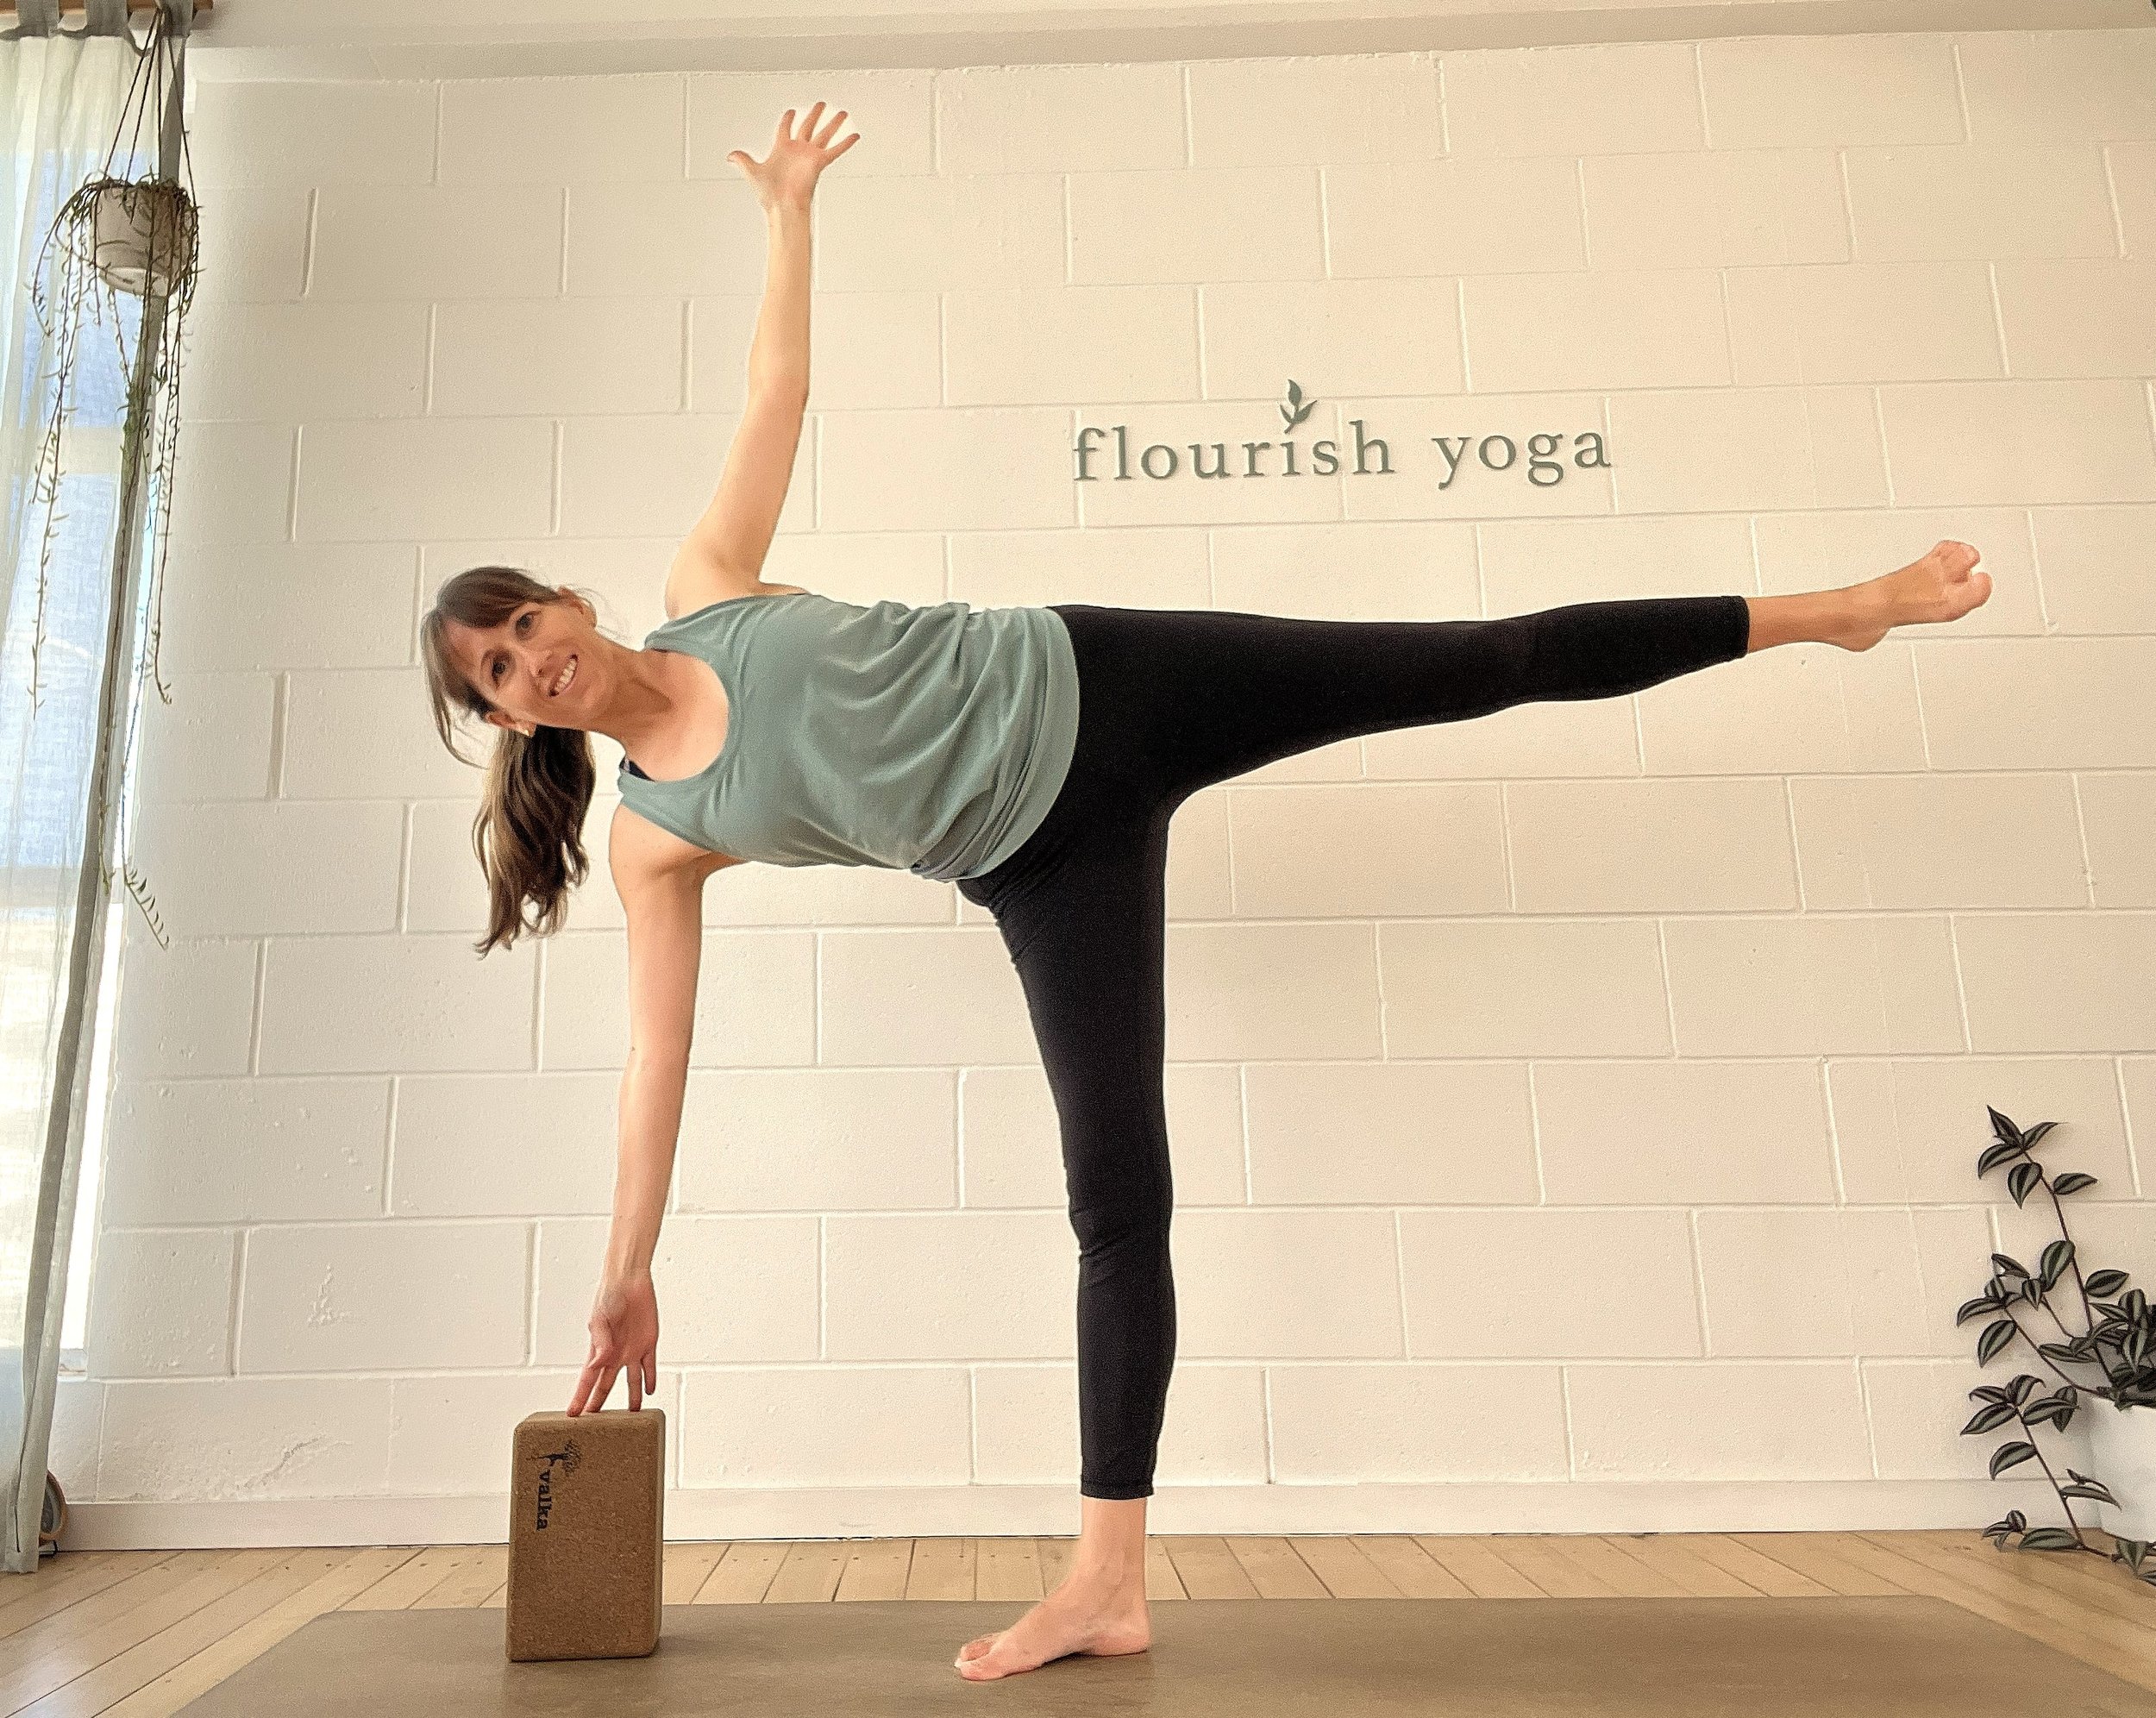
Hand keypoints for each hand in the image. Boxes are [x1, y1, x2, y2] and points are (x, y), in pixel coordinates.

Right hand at [568, 1270, 658, 1414]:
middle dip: (600, 1403)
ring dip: (632, 1397)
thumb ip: (601, 1342)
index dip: (580, 1397)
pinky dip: (650, 1378)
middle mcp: (614, 1354)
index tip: (573, 1415)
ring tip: (631, 1415)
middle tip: (596, 1424)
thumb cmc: (608, 1295)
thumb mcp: (600, 1318)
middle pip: (606, 1385)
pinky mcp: (648, 1343)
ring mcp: (632, 1350)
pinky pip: (650, 1366)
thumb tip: (599, 1363)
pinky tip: (650, 1390)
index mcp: (598, 1349)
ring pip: (632, 1380)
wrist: (629, 1280)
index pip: (587, 1379)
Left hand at [727, 102, 859, 210]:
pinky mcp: (819, 162)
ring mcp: (810, 156)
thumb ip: (742, 159)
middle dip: (814, 115)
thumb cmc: (769, 194)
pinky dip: (845, 143)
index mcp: (782, 149)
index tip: (791, 111)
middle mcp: (798, 151)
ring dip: (833, 123)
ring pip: (824, 134)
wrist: (782, 206)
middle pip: (808, 126)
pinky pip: (835, 150)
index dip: (788, 119)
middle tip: (821, 105)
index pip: (786, 129)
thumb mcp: (751, 171)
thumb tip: (730, 155)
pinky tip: (854, 135)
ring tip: (841, 113)